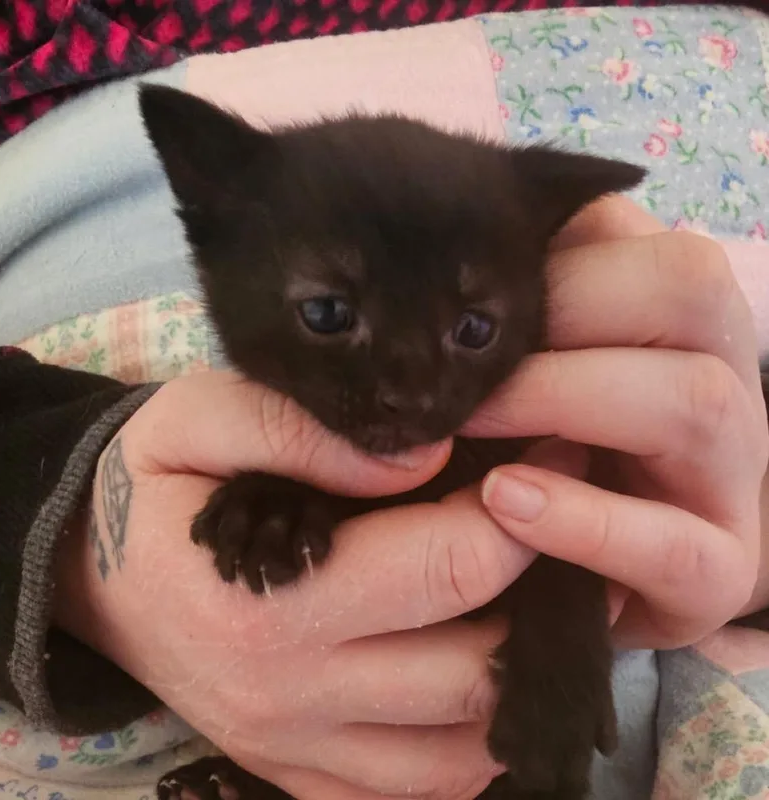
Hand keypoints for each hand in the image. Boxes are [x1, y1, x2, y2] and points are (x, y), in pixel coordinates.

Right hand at [54, 371, 582, 799]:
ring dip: (524, 680)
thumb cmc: (151, 482)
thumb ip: (304, 433)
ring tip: (535, 599)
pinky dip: (474, 743)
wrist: (88, 568)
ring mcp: (298, 749)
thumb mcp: (199, 420)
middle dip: (543, 594)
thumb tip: (424, 458)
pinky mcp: (297, 773)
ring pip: (467, 753)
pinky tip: (482, 675)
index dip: (522, 514)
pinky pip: (421, 788)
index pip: (449, 570)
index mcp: (270, 605)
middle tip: (560, 531)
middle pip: (479, 672)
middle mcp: (293, 698)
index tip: (551, 461)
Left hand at [469, 197, 768, 649]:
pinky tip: (505, 502)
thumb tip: (456, 237)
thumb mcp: (534, 355)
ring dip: (564, 401)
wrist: (600, 561)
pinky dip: (585, 521)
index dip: (540, 249)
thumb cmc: (554, 439)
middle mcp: (723, 373)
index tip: (451, 289)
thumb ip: (518, 298)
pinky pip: (676, 545)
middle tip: (456, 354)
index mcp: (678, 311)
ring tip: (465, 422)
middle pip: (687, 286)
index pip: (633, 230)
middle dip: (559, 311)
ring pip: (696, 401)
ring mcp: (734, 474)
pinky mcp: (719, 569)